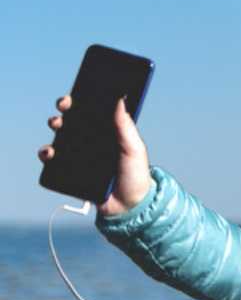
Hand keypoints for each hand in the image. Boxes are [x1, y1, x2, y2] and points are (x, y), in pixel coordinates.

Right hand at [38, 94, 152, 216]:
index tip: (77, 93)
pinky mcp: (69, 172)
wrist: (130, 206)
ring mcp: (78, 156)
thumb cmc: (135, 174)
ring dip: (55, 127)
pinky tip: (50, 152)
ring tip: (58, 125)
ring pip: (60, 137)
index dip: (82, 100)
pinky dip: (47, 154)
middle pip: (74, 120)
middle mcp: (91, 142)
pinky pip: (52, 160)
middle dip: (65, 110)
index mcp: (108, 132)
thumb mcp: (133, 149)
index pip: (92, 112)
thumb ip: (125, 126)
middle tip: (65, 107)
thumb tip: (120, 98)